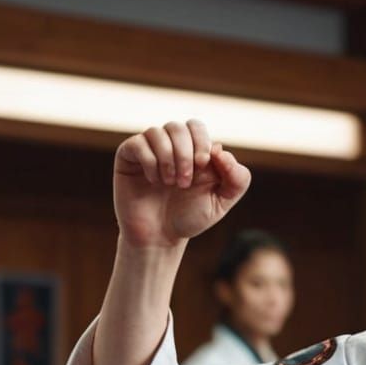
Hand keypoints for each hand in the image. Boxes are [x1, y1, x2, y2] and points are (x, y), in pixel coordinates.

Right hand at [113, 120, 250, 248]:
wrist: (160, 237)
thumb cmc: (190, 218)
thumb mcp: (221, 202)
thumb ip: (237, 179)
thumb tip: (221, 150)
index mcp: (192, 150)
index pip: (196, 127)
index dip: (201, 142)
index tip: (203, 165)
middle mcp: (169, 146)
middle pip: (177, 127)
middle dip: (185, 154)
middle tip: (185, 182)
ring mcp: (148, 149)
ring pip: (157, 133)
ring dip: (168, 159)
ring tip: (171, 183)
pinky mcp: (128, 156)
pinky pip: (138, 144)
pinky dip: (150, 163)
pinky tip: (153, 181)